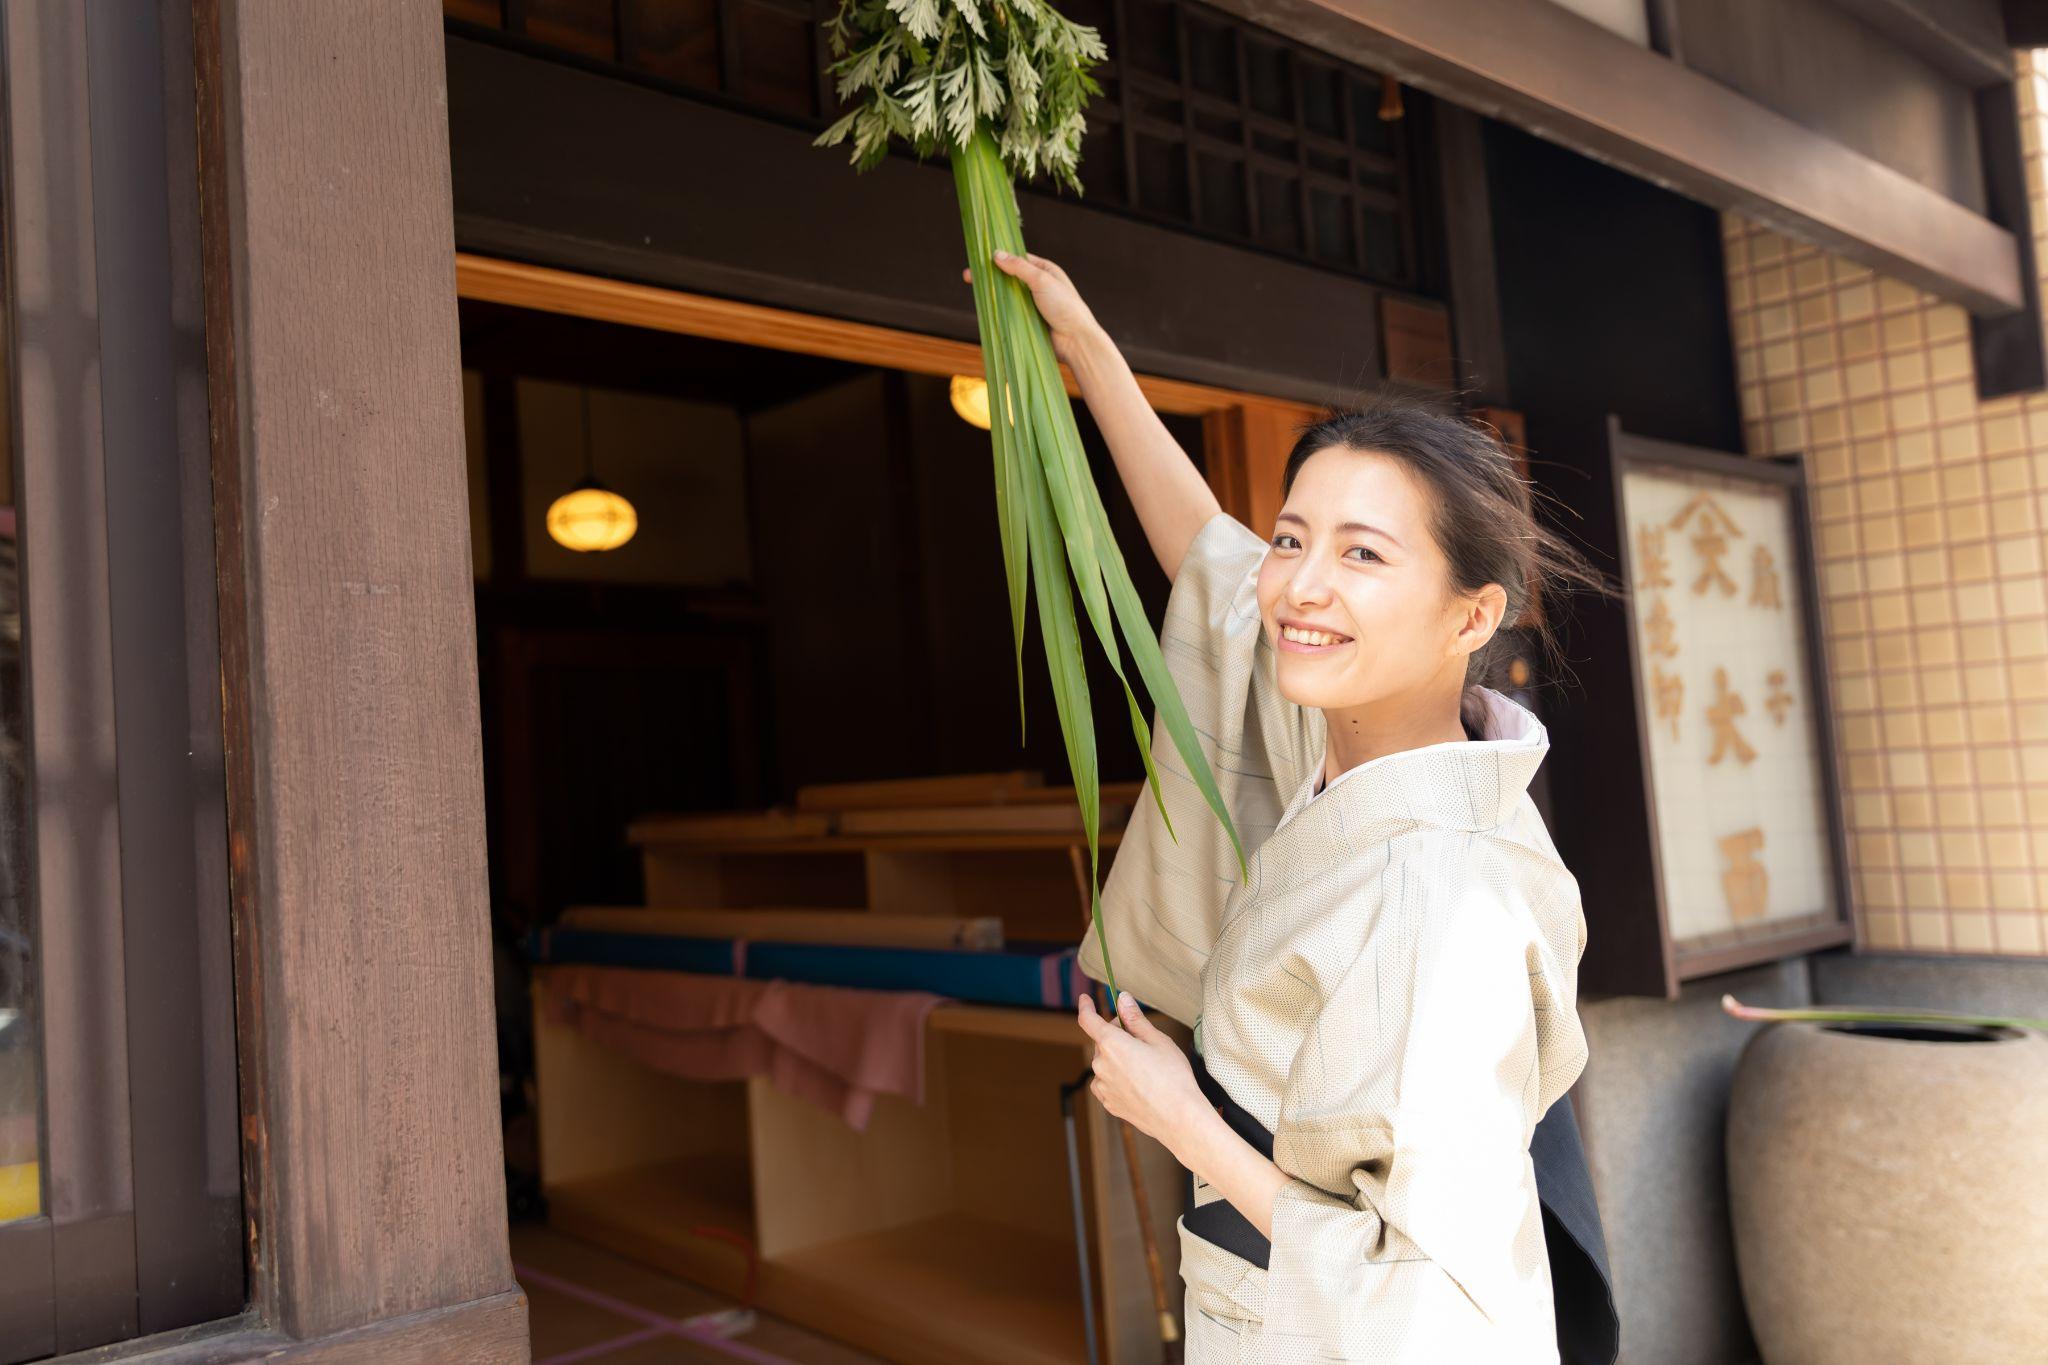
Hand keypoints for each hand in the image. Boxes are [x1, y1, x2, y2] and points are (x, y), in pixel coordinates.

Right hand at [960, 250, 1100, 364]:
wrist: (1075, 341)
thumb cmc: (1065, 307)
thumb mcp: (1042, 280)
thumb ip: (1019, 267)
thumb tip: (996, 254)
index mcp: (1045, 271)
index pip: (1018, 259)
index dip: (1000, 258)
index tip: (981, 258)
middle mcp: (1039, 286)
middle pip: (1009, 278)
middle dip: (990, 277)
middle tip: (969, 276)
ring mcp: (1033, 304)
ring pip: (1008, 296)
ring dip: (993, 294)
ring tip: (974, 291)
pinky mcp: (1029, 321)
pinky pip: (1010, 313)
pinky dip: (999, 311)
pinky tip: (985, 308)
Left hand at [1076, 991, 1206, 1158]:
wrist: (1178, 1117)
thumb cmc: (1172, 1076)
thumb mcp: (1157, 1040)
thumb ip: (1135, 1019)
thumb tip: (1123, 999)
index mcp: (1111, 1044)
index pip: (1088, 1020)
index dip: (1086, 1007)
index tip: (1085, 999)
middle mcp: (1101, 1065)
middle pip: (1102, 1042)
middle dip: (1117, 1035)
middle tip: (1142, 1039)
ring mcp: (1103, 1086)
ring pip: (1105, 1063)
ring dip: (1118, 1059)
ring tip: (1146, 1067)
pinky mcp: (1109, 1103)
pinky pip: (1107, 1083)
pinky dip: (1117, 1078)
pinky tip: (1138, 1083)